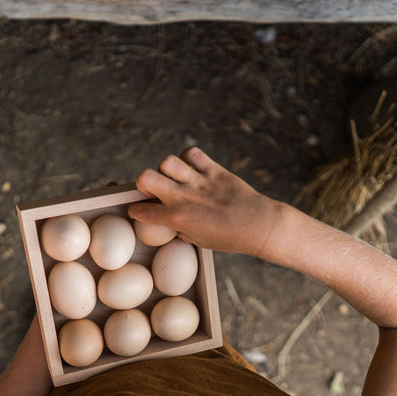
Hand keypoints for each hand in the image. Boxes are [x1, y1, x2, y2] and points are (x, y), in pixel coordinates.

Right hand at [128, 148, 282, 256]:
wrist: (259, 226)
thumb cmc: (230, 239)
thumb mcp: (199, 242)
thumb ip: (180, 229)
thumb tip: (172, 222)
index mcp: (177, 219)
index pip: (141, 210)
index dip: (137, 209)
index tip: (140, 208)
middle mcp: (184, 197)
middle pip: (144, 176)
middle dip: (143, 182)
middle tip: (154, 189)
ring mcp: (199, 181)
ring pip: (167, 161)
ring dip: (166, 168)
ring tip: (176, 177)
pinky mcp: (214, 170)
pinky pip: (192, 153)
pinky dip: (188, 157)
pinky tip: (193, 167)